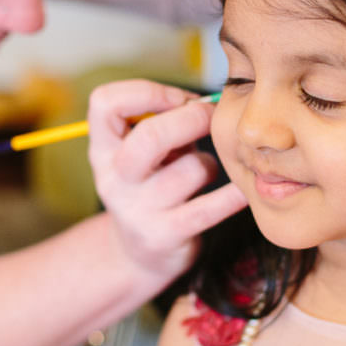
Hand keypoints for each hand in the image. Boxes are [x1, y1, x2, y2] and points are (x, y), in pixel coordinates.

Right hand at [87, 80, 247, 289]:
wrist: (138, 254)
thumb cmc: (152, 186)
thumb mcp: (145, 154)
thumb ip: (166, 123)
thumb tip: (208, 101)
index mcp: (103, 149)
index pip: (105, 103)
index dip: (147, 91)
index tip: (178, 98)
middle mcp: (114, 178)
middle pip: (150, 136)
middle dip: (191, 119)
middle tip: (212, 117)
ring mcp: (137, 210)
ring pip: (191, 169)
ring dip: (210, 163)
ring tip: (206, 170)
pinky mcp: (165, 236)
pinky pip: (210, 208)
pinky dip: (232, 195)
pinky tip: (242, 190)